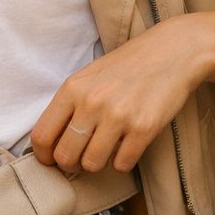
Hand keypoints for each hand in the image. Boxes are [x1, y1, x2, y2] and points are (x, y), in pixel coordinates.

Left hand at [31, 15, 214, 174]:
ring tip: (107, 149)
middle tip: (83, 156)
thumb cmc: (128, 65)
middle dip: (72, 163)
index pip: (42, 136)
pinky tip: (128, 146)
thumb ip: (69, 105)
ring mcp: (118, 116)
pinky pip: (122, 164)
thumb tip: (51, 143)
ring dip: (99, 163)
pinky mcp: (144, 128)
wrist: (173, 50)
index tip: (52, 159)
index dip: (43, 155)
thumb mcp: (89, 77)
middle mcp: (92, 103)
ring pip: (92, 164)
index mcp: (73, 88)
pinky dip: (123, 161)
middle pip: (65, 156)